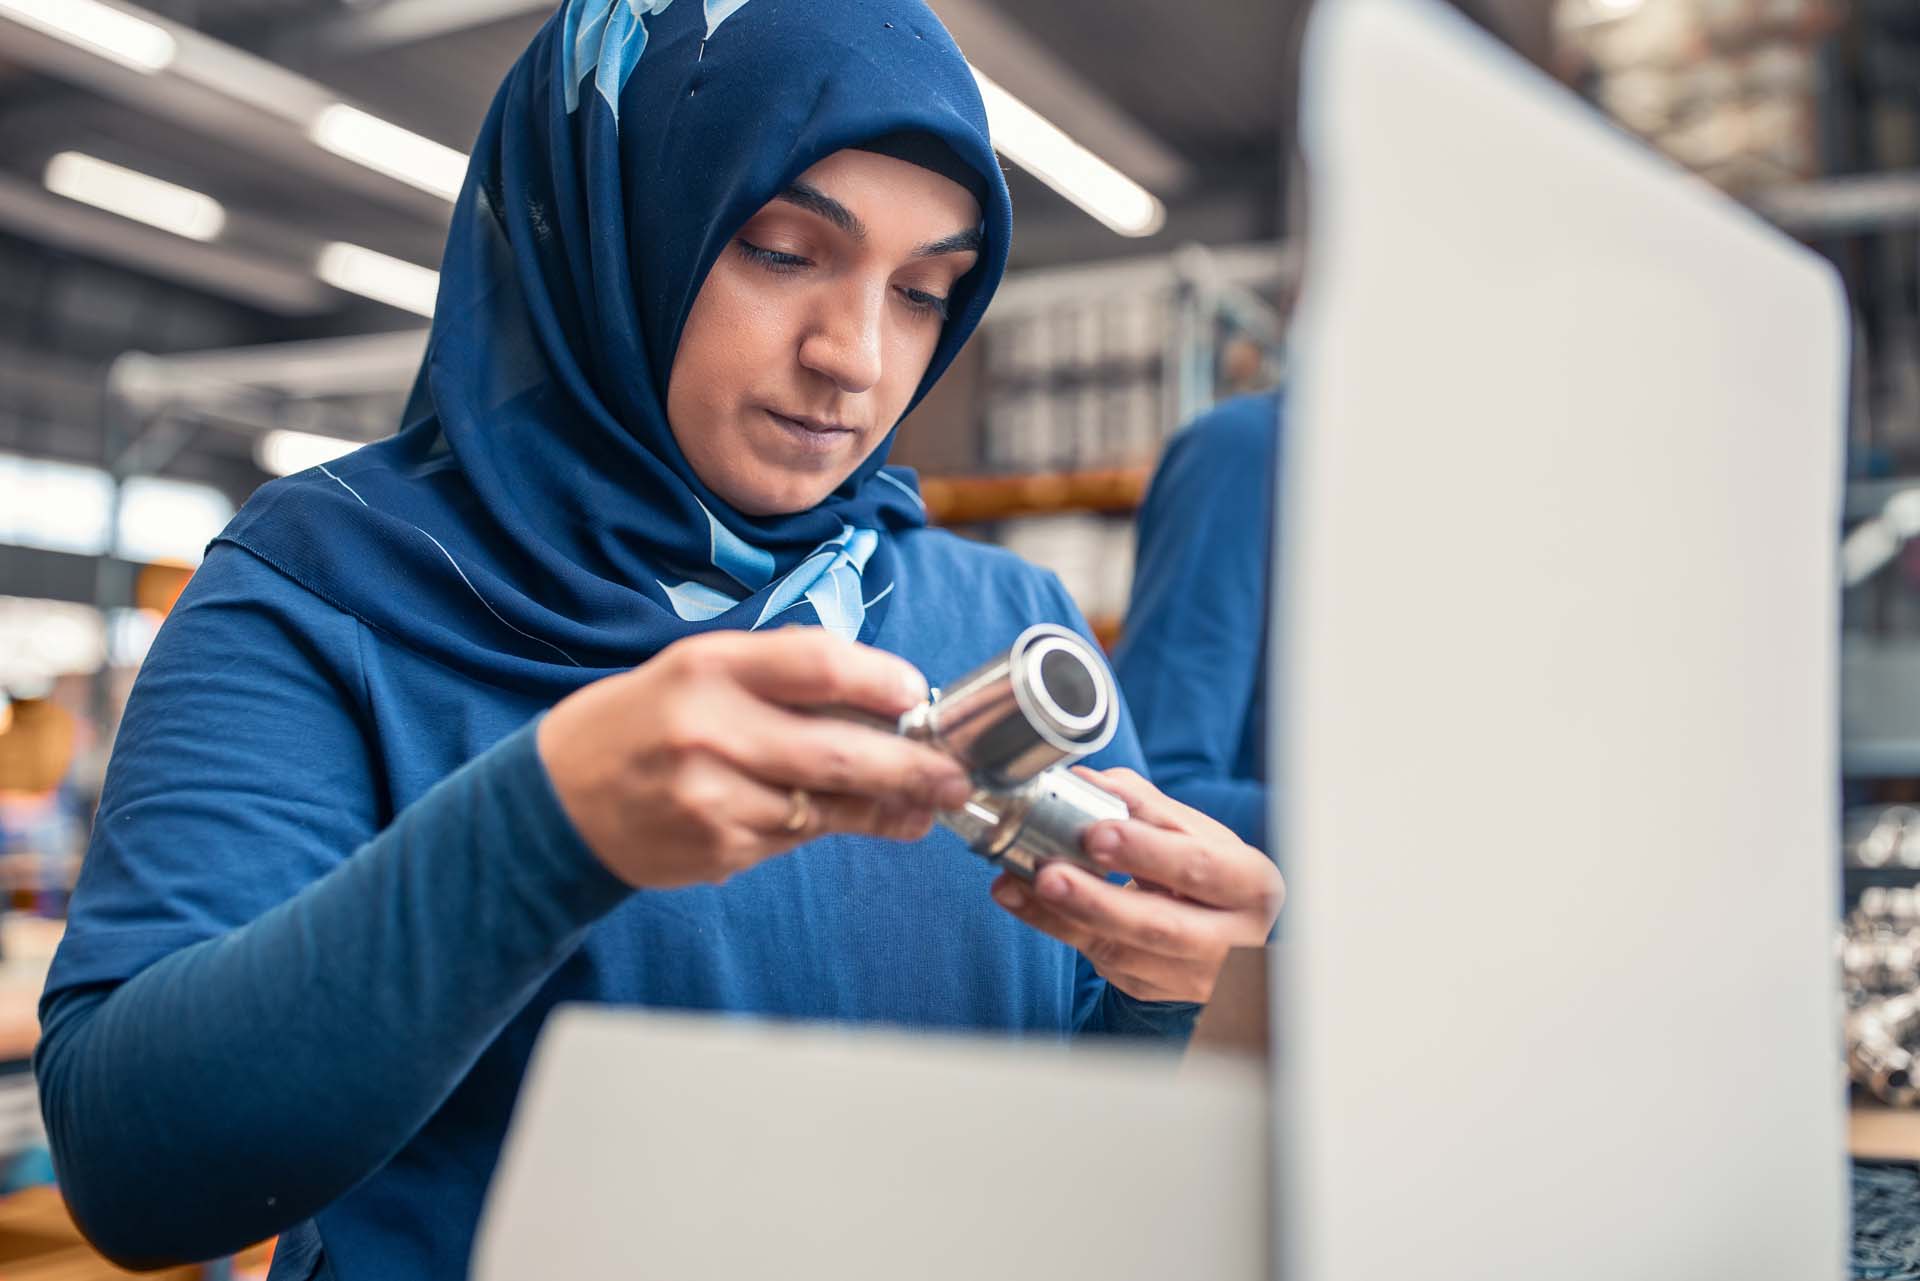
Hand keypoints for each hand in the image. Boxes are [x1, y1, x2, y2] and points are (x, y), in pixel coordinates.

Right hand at [538, 629, 974, 888]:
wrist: (558, 798)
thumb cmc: (645, 720)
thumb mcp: (699, 668)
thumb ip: (782, 674)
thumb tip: (884, 696)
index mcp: (710, 667)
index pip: (818, 665)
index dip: (882, 680)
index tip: (919, 696)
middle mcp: (710, 730)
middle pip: (839, 753)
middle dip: (911, 768)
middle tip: (954, 778)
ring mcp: (711, 797)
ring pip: (825, 807)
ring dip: (885, 810)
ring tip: (923, 807)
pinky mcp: (715, 848)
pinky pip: (793, 838)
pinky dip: (826, 828)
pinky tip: (850, 821)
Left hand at [990, 767, 1282, 1003]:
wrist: (1234, 936)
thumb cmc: (1215, 875)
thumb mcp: (1199, 836)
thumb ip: (1145, 806)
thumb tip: (1089, 780)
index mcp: (1250, 886)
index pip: (1200, 868)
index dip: (1148, 852)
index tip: (1097, 832)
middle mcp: (1230, 940)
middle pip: (1159, 925)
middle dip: (1096, 900)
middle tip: (1048, 874)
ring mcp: (1192, 976)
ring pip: (1121, 952)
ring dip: (1061, 918)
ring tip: (1016, 886)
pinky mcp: (1155, 990)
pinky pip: (1104, 963)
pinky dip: (1061, 930)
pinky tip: (1027, 903)